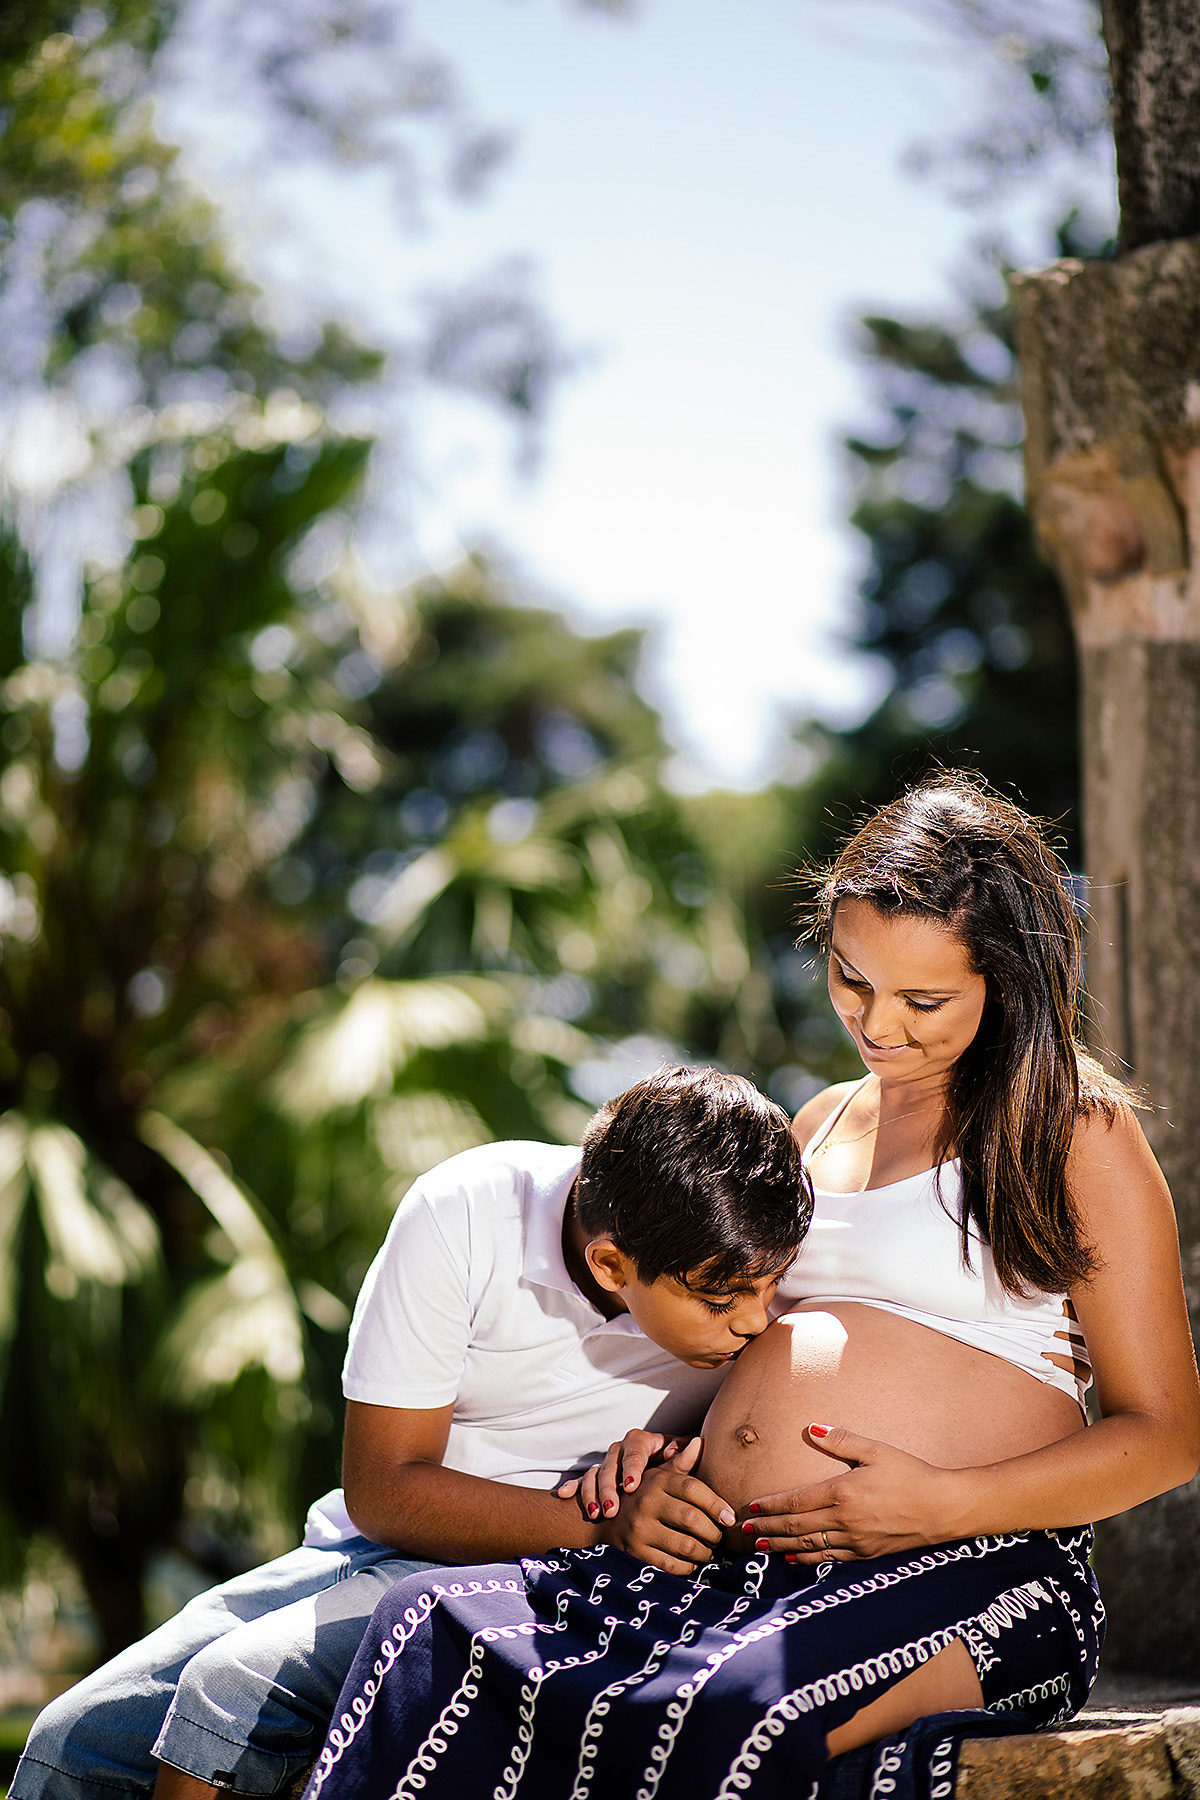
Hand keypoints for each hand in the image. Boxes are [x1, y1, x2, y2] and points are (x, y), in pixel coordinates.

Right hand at [557, 1430, 686, 1519]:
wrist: (656, 1466)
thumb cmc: (670, 1462)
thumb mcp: (678, 1459)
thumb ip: (685, 1456)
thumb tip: (694, 1446)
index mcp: (639, 1441)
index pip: (634, 1452)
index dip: (632, 1468)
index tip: (631, 1486)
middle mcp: (619, 1450)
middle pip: (610, 1466)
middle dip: (608, 1488)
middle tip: (611, 1509)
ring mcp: (605, 1463)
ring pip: (593, 1475)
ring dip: (591, 1494)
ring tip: (595, 1514)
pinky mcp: (595, 1476)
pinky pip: (580, 1480)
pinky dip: (573, 1486)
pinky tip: (564, 1495)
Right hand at [588, 1437, 735, 1575]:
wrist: (602, 1522)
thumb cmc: (640, 1497)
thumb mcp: (656, 1476)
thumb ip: (680, 1463)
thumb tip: (700, 1442)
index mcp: (656, 1480)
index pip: (694, 1489)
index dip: (716, 1504)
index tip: (730, 1518)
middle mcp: (646, 1502)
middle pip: (693, 1518)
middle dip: (713, 1533)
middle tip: (720, 1538)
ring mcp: (639, 1529)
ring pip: (685, 1545)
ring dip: (704, 1552)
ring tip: (708, 1551)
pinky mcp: (635, 1553)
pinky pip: (671, 1565)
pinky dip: (687, 1567)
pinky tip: (691, 1563)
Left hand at [744, 1423, 963, 1563]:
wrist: (942, 1508)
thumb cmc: (910, 1473)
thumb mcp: (876, 1450)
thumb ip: (840, 1440)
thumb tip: (810, 1427)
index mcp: (843, 1492)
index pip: (797, 1501)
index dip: (772, 1505)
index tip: (752, 1506)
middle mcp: (844, 1520)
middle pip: (796, 1526)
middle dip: (768, 1528)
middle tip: (744, 1530)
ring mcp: (855, 1540)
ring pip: (809, 1545)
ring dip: (781, 1545)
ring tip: (760, 1546)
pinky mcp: (866, 1554)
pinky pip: (829, 1558)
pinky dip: (807, 1558)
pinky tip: (793, 1558)